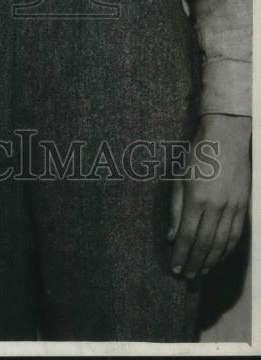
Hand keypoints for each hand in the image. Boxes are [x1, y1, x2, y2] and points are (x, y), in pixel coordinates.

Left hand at [169, 114, 250, 277]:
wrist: (226, 140)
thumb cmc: (197, 156)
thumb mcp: (179, 178)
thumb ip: (175, 209)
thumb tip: (172, 237)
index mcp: (196, 199)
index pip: (187, 235)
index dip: (181, 254)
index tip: (176, 267)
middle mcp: (216, 207)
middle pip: (205, 244)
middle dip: (195, 262)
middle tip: (188, 276)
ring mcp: (233, 208)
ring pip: (222, 243)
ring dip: (212, 261)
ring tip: (202, 271)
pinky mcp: (244, 207)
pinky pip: (236, 235)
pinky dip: (227, 250)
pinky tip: (219, 257)